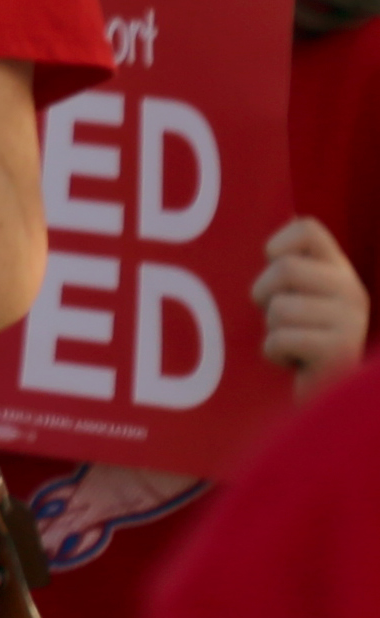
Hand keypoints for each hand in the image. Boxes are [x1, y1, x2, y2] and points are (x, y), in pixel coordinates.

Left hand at [256, 216, 367, 394]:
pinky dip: (274, 353)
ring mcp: (351, 322)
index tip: (270, 263)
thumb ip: (287, 266)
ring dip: (272, 329)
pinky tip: (295, 364)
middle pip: (284, 268)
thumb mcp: (294, 296)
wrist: (322, 402)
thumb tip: (270, 215)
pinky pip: (280, 339)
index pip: (309, 228)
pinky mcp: (341, 352)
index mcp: (340, 271)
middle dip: (265, 295)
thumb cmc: (296, 342)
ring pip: (279, 307)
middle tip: (277, 319)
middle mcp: (353, 292)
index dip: (279, 242)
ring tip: (291, 344)